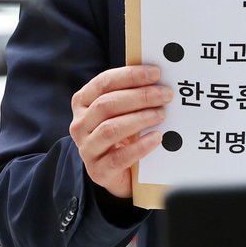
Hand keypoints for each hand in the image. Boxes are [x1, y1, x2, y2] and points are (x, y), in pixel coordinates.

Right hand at [69, 65, 172, 198]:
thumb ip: (131, 94)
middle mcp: (80, 124)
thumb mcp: (121, 112)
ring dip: (139, 119)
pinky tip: (156, 138)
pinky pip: (119, 157)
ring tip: (161, 115)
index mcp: (83, 102)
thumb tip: (156, 78)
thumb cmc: (122, 134)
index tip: (156, 73)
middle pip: (106, 104)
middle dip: (140, 96)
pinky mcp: (98, 171)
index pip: (103, 82)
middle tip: (165, 95)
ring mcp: (86, 149)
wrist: (118, 173)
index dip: (130, 76)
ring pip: (109, 129)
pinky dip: (140, 146)